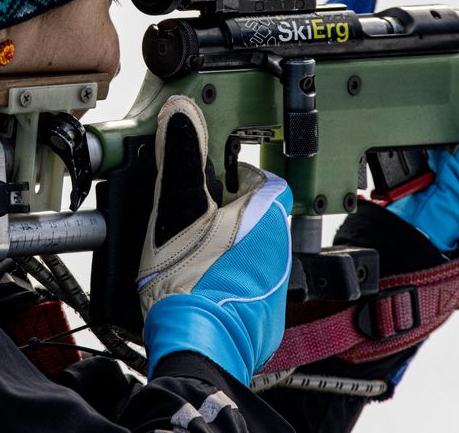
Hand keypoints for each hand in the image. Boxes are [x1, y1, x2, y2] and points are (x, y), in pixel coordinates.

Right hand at [138, 95, 292, 384]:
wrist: (197, 347)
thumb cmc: (187, 279)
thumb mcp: (176, 207)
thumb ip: (181, 156)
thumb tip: (181, 111)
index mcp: (266, 212)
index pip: (257, 176)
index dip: (228, 175)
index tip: (206, 182)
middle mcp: (281, 246)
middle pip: (254, 214)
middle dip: (225, 213)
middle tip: (190, 221)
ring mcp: (277, 284)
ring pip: (252, 250)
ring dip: (227, 247)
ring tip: (190, 256)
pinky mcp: (266, 315)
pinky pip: (249, 285)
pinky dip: (229, 281)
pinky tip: (201, 286)